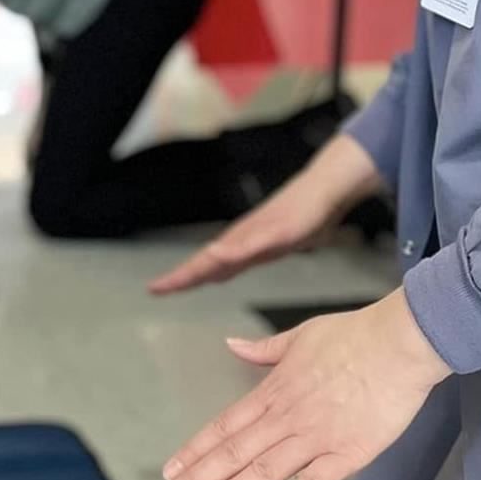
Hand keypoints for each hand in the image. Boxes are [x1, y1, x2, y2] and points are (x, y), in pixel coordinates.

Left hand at [149, 136, 384, 296]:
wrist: (325, 190)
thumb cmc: (302, 217)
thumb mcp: (273, 246)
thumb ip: (250, 256)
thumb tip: (227, 269)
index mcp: (241, 246)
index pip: (207, 266)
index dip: (183, 278)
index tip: (157, 289)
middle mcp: (243, 238)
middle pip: (207, 262)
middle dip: (182, 277)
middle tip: (155, 289)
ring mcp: (258, 233)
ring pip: (223, 254)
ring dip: (199, 266)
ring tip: (176, 279)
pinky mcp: (276, 230)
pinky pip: (252, 244)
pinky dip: (232, 252)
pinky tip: (217, 255)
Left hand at [157, 292, 449, 479]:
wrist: (401, 342)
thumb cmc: (355, 335)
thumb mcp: (300, 335)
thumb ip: (263, 350)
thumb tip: (232, 345)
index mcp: (274, 391)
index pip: (224, 426)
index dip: (195, 450)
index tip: (171, 469)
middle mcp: (287, 417)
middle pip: (234, 453)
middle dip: (197, 478)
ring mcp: (316, 438)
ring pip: (262, 471)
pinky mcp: (349, 454)